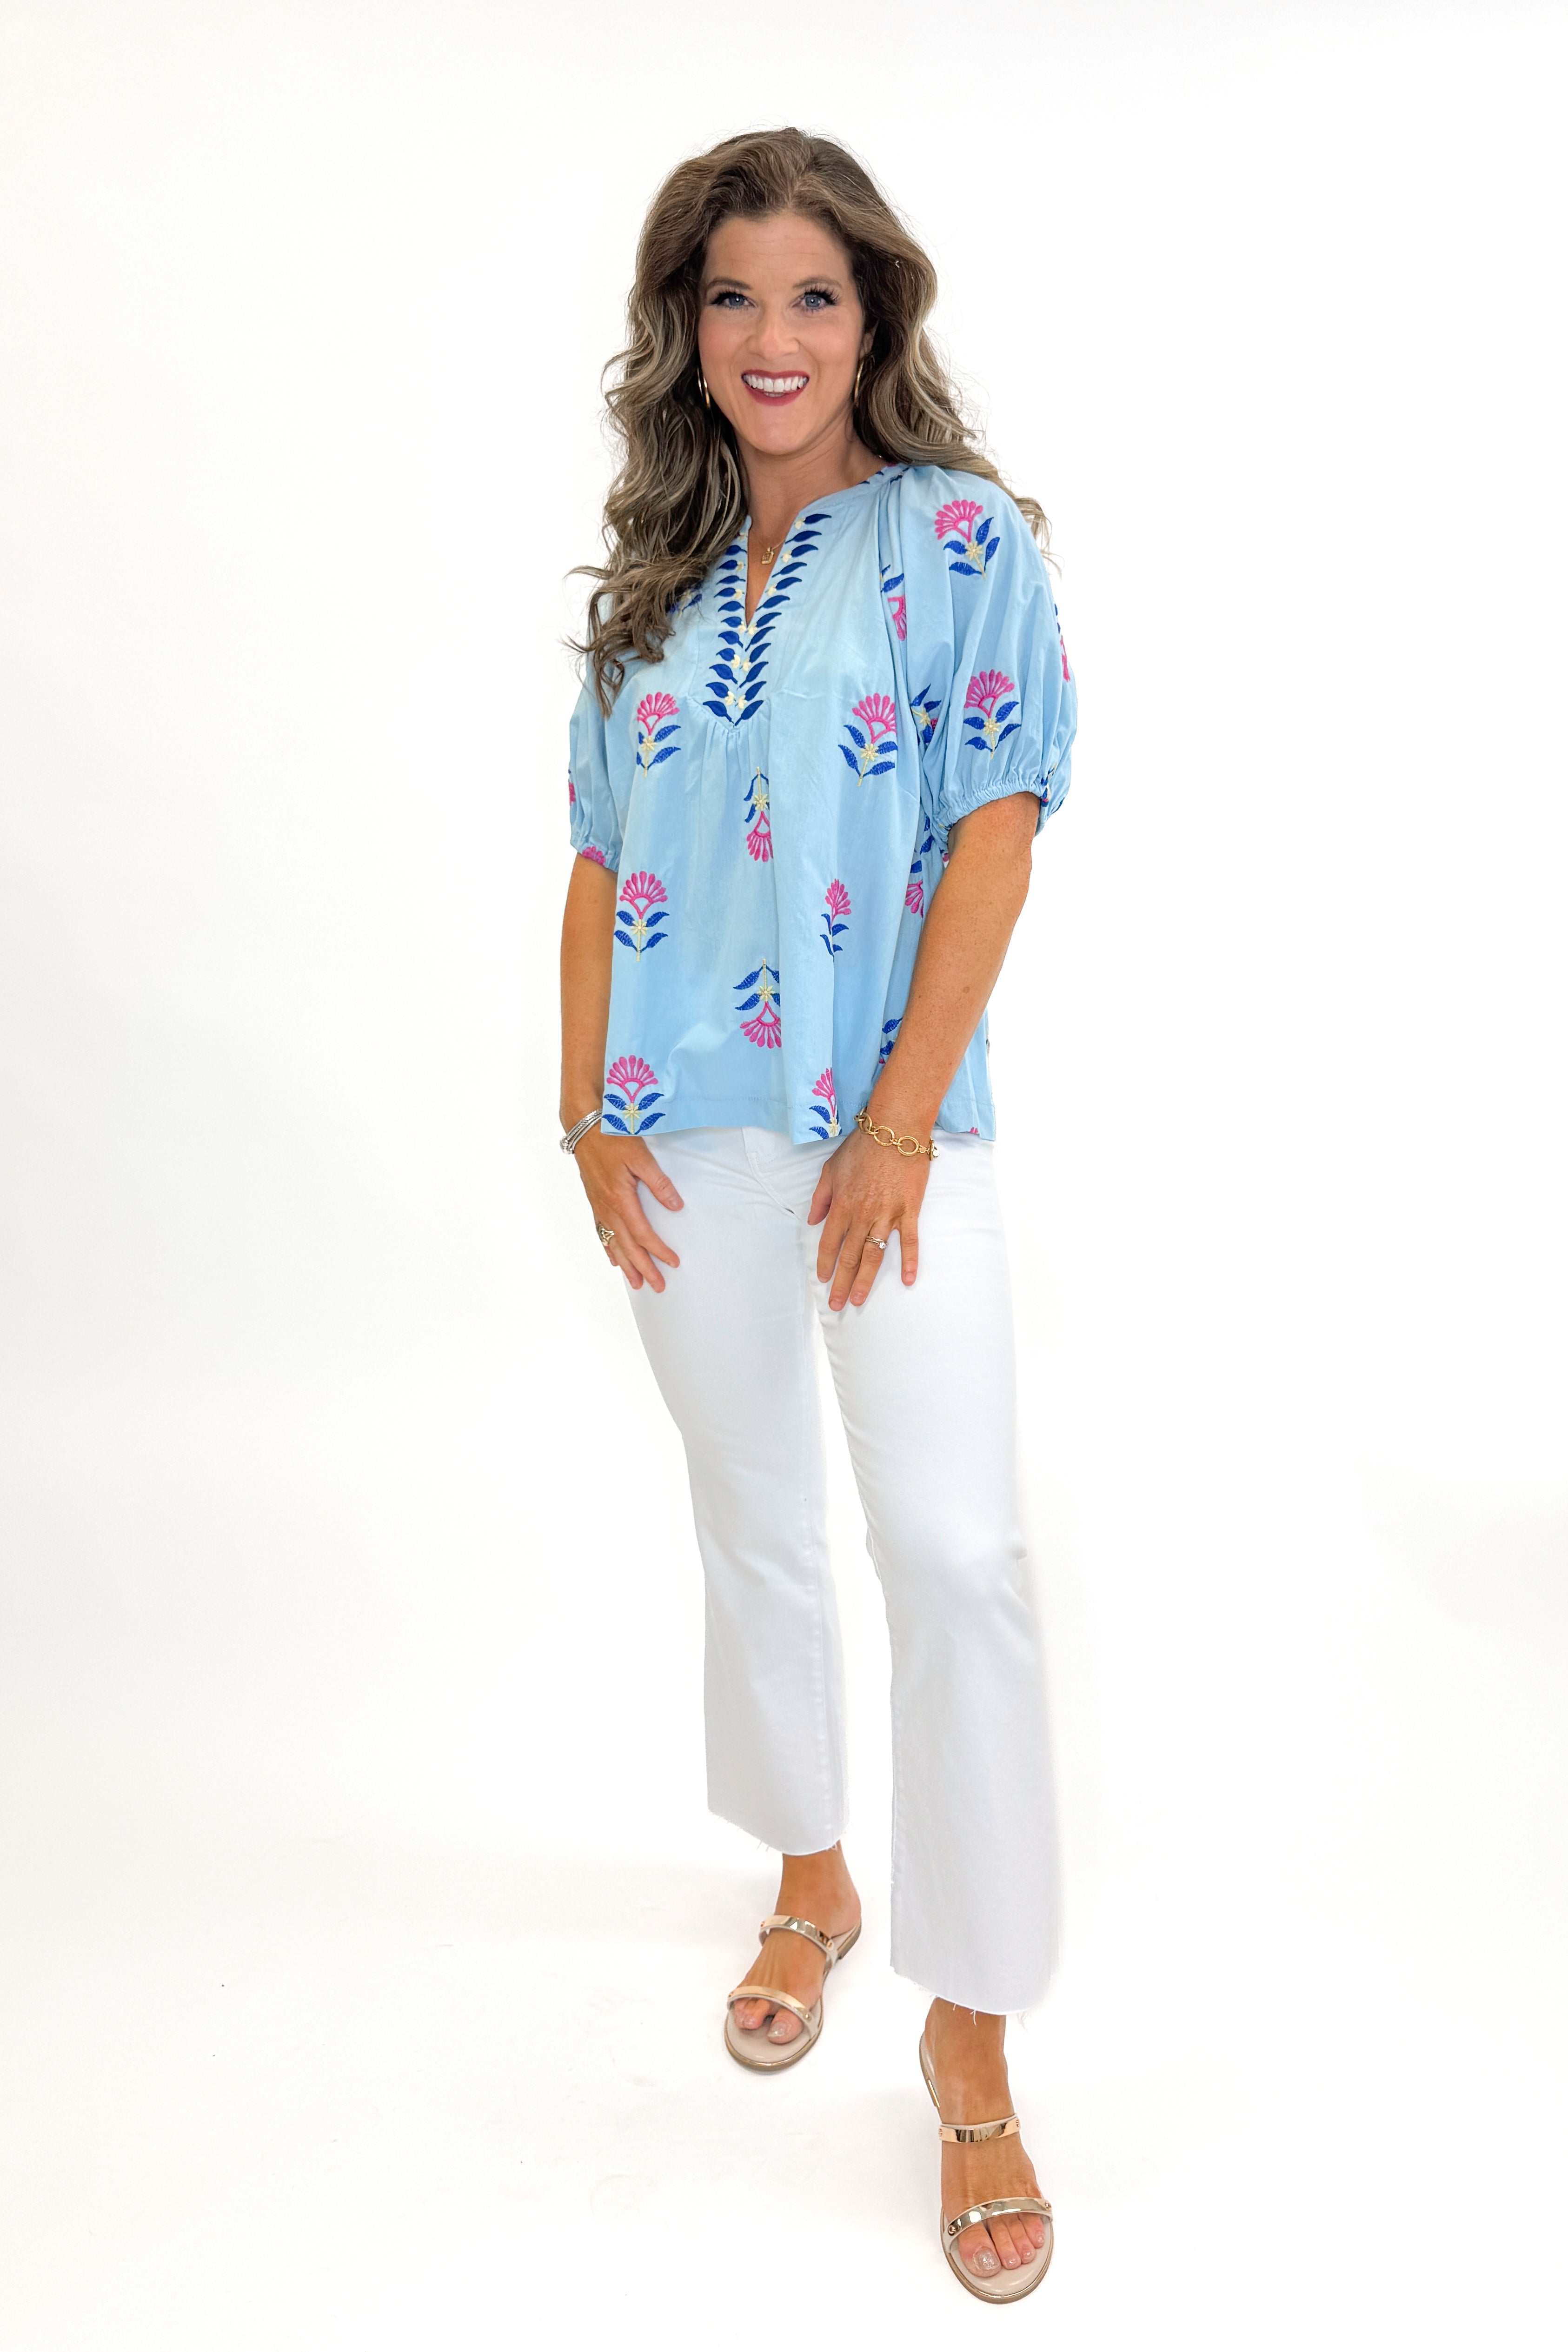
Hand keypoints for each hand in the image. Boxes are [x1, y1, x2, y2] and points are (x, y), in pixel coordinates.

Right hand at [571, 1128, 681, 1290]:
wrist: (583, 1127)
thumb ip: (659, 1183)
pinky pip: (601, 1233)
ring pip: (613, 1243)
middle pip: (627, 1247)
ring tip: (636, 1283)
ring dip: (626, 1265)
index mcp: (620, 1199)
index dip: (658, 1251)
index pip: (643, 1234)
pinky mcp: (594, 1201)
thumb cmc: (611, 1137)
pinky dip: (609, 1249)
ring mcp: (598, 1207)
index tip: (672, 1263)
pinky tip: (613, 1259)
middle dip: (643, 1268)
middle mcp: (607, 1208)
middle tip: (657, 1286)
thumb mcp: (641, 1157)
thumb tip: (675, 1205)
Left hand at [807, 1124, 929, 1308]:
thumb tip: (812, 1220)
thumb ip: (821, 1197)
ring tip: (859, 1300)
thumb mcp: (831, 1169)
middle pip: (850, 1255)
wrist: (895, 1129)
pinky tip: (907, 1281)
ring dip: (866, 1280)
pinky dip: (909, 1261)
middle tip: (837, 1304)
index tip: (823, 1280)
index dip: (825, 1263)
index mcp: (842, 1205)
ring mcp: (887, 1214)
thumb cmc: (862, 1147)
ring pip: (875, 1254)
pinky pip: (909, 1241)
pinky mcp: (909, 1210)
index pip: (829, 1242)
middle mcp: (862, 1214)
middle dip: (842, 1282)